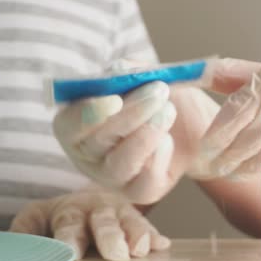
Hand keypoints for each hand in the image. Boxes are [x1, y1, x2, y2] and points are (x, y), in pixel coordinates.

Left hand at [9, 190, 170, 260]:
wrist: (90, 201)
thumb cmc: (62, 217)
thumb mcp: (37, 217)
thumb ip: (26, 230)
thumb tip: (19, 244)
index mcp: (71, 211)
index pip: (70, 223)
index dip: (71, 237)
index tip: (71, 253)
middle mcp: (99, 210)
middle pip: (105, 222)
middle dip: (111, 237)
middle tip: (116, 254)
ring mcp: (122, 214)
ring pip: (131, 222)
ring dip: (137, 235)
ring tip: (141, 249)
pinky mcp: (140, 223)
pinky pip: (150, 229)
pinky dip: (155, 237)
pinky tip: (162, 245)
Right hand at [52, 60, 219, 203]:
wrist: (192, 123)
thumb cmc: (159, 95)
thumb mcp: (148, 76)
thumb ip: (131, 72)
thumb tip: (119, 69)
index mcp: (77, 124)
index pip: (68, 125)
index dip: (87, 113)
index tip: (114, 98)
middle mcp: (88, 154)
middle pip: (97, 142)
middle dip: (131, 114)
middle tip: (159, 90)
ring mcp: (113, 176)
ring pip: (120, 164)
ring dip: (146, 134)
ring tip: (168, 110)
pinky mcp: (140, 191)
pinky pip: (145, 182)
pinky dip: (160, 156)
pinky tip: (169, 139)